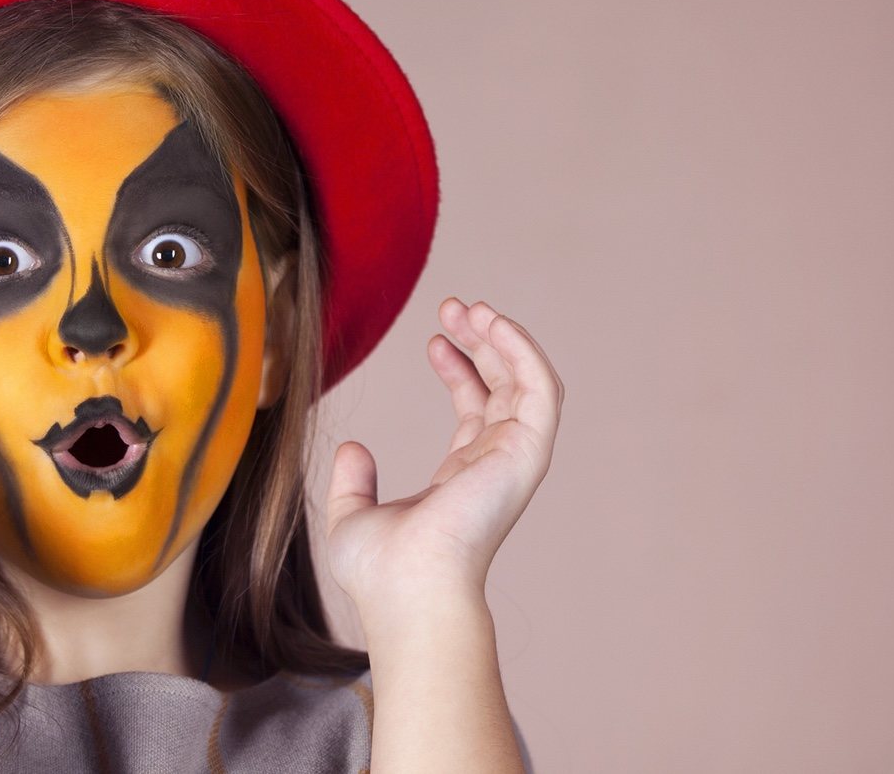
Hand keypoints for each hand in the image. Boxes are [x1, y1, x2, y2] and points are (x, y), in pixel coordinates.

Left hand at [324, 298, 564, 612]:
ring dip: (505, 339)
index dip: (460, 368)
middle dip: (483, 342)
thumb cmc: (382, 572)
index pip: (475, 410)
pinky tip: (492, 323)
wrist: (406, 588)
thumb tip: (353, 448)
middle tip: (452, 306)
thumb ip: (355, 482)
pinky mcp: (527, 453)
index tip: (434, 338)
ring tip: (471, 308)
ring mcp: (514, 459)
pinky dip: (523, 350)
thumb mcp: (353, 516)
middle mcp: (494, 466)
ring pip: (527, 382)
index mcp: (463, 479)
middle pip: (503, 388)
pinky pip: (541, 389)